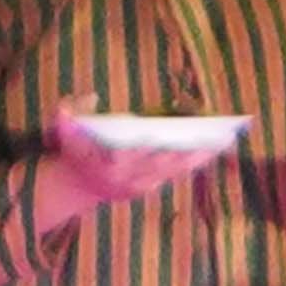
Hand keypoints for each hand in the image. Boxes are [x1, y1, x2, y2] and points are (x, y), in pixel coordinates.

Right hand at [31, 124, 233, 230]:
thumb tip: (92, 97)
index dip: (155, 143)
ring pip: (175, 170)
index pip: (136, 152)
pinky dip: (195, 161)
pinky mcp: (148, 188)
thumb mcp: (59, 127)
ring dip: (201, 155)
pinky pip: (176, 174)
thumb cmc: (72, 150)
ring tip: (226, 138)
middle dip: (191, 148)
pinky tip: (215, 147)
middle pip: (165, 161)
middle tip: (218, 133)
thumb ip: (68, 110)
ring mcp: (139, 185)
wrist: (72, 186)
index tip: (178, 130)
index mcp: (109, 161)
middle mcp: (128, 177)